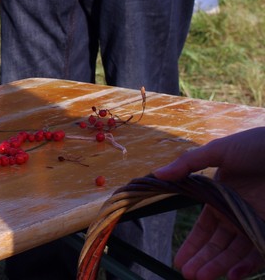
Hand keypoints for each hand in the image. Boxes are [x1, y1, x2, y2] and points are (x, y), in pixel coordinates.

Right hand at [153, 127, 264, 279]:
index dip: (192, 245)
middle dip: (202, 261)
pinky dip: (246, 267)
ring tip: (201, 278)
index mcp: (221, 199)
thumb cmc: (256, 146)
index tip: (179, 260)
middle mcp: (237, 215)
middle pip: (218, 245)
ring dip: (219, 267)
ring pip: (236, 253)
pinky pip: (259, 253)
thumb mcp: (219, 150)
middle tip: (188, 275)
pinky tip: (231, 275)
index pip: (204, 229)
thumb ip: (189, 163)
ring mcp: (256, 223)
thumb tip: (157, 174)